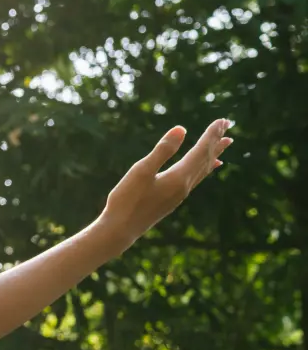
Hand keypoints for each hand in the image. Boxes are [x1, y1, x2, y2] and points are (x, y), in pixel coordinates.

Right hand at [97, 119, 232, 249]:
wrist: (121, 229)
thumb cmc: (127, 199)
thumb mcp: (142, 171)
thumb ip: (162, 150)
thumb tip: (181, 129)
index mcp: (179, 177)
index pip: (201, 151)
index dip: (211, 135)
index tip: (222, 120)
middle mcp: (185, 185)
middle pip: (206, 159)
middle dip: (216, 141)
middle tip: (228, 125)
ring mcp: (180, 193)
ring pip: (203, 169)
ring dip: (214, 154)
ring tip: (225, 143)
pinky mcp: (173, 198)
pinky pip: (197, 178)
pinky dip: (205, 168)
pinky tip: (206, 168)